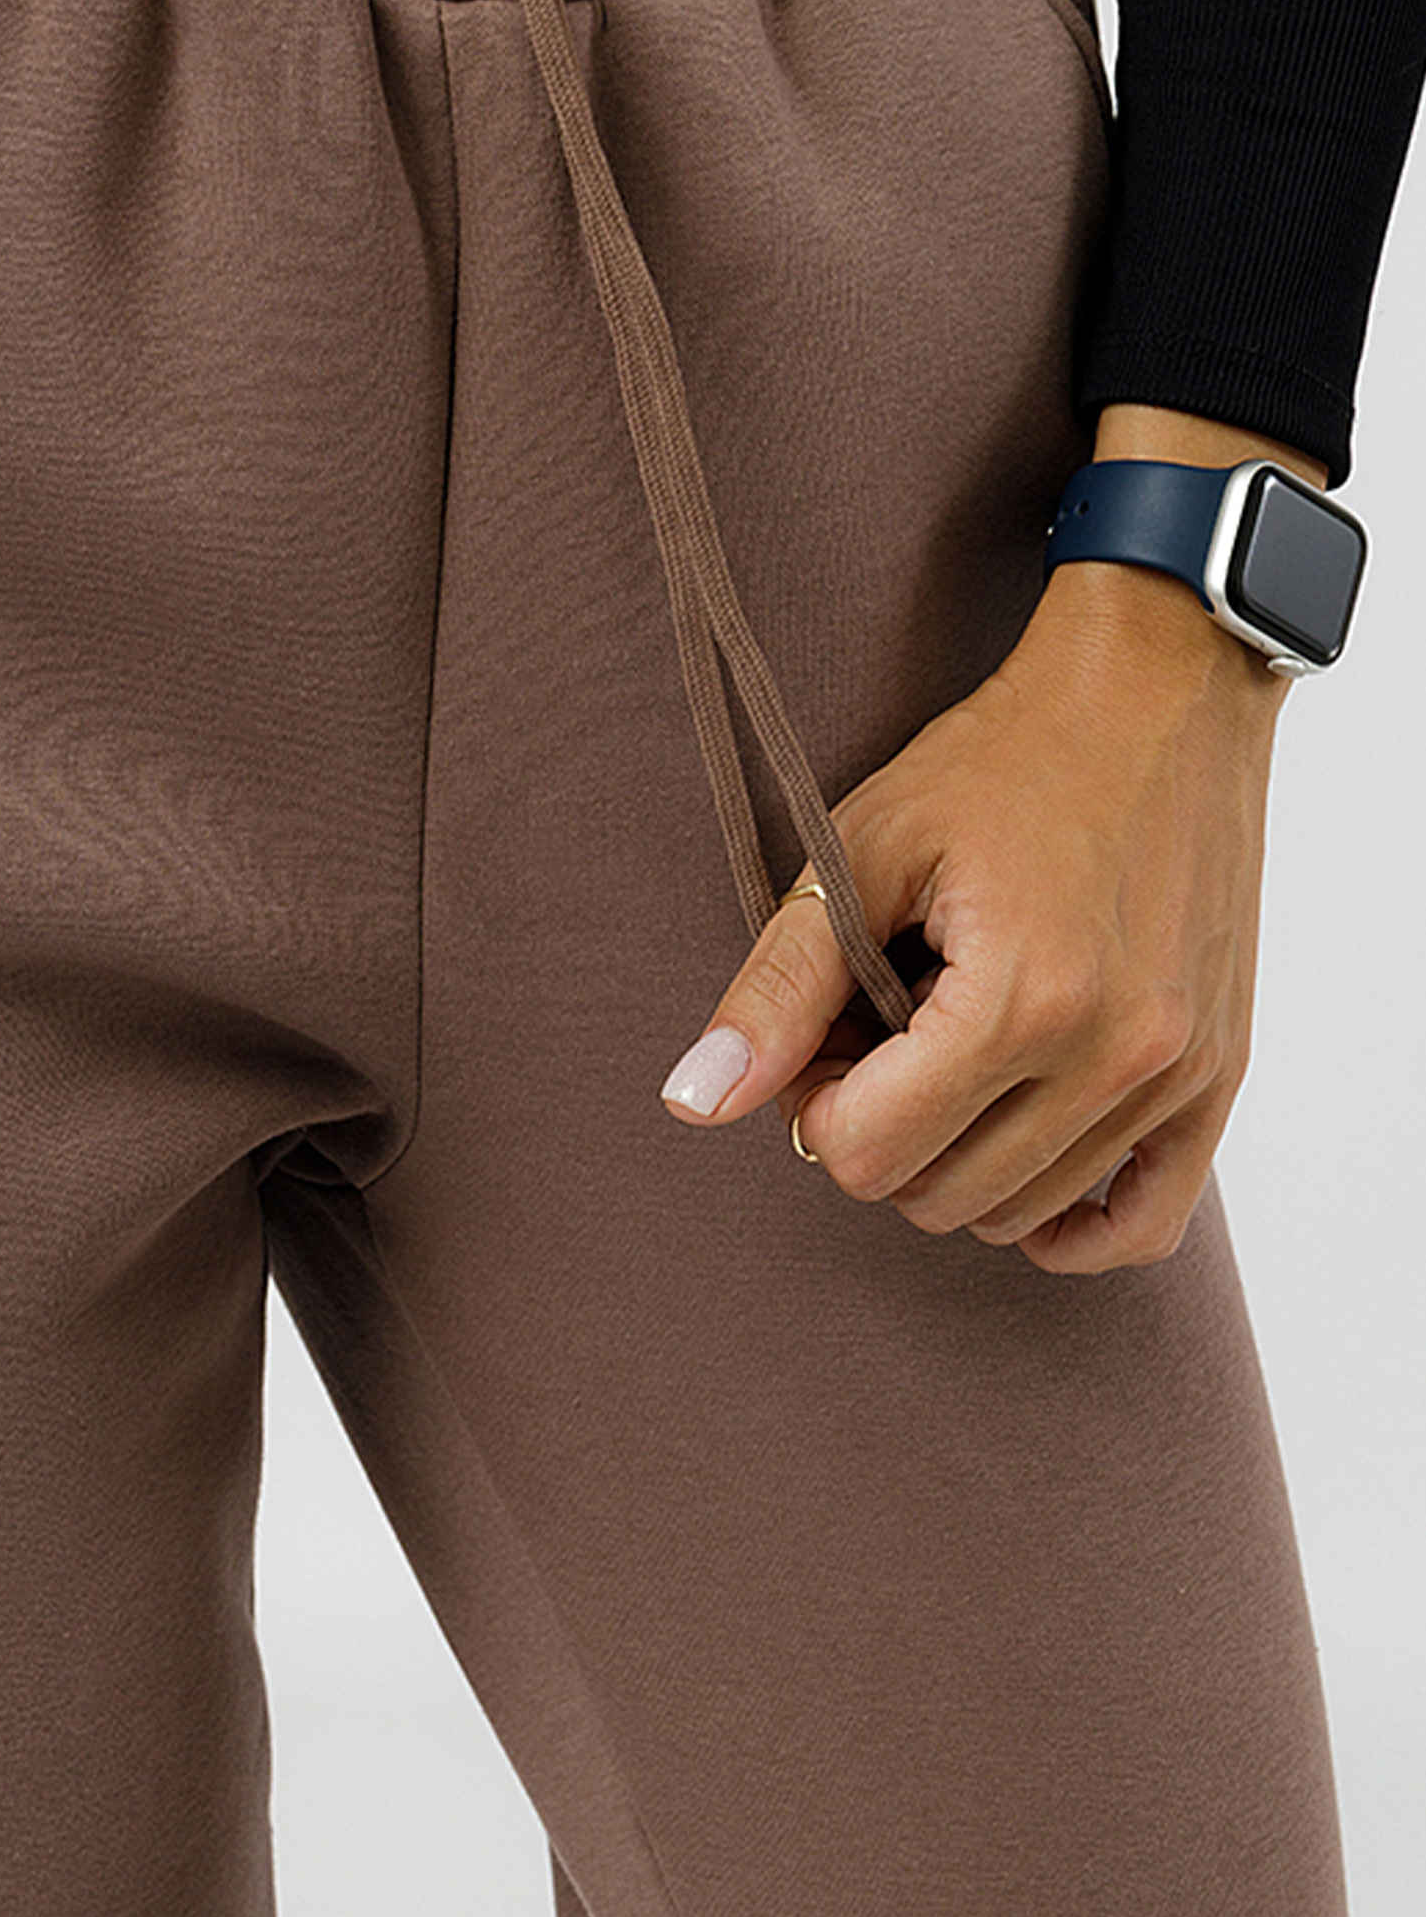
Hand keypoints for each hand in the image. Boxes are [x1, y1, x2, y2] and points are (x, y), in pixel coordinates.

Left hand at [659, 547, 1294, 1275]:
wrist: (1156, 690)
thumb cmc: (999, 759)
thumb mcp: (861, 851)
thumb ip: (777, 987)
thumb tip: (693, 1104)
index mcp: (1022, 998)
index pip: (865, 1155)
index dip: (815, 1102)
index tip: (830, 1030)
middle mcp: (1116, 1053)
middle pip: (936, 1197)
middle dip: (880, 1130)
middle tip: (881, 1035)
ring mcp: (1180, 1074)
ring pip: (1020, 1218)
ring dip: (961, 1156)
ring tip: (955, 1049)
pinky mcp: (1222, 1076)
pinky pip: (1142, 1226)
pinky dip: (1069, 1218)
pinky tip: (1021, 1147)